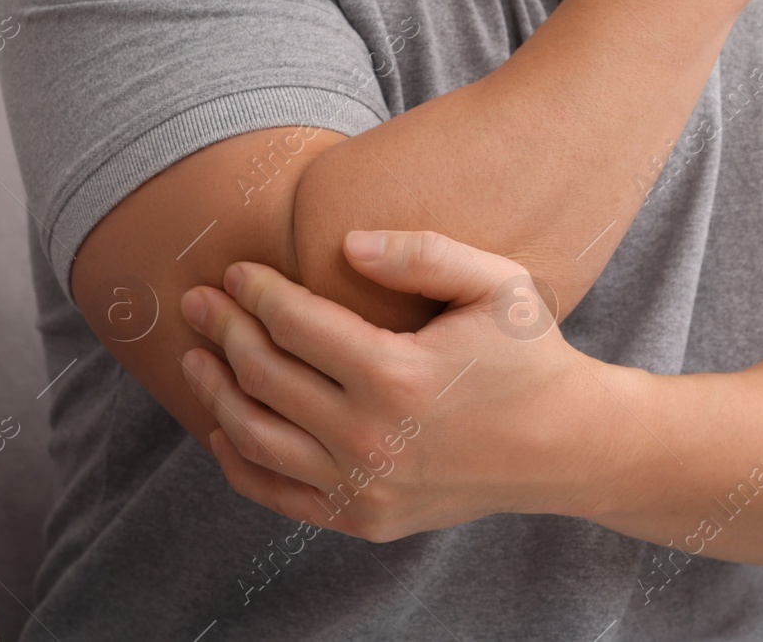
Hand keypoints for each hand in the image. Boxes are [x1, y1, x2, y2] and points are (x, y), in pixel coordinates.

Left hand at [177, 230, 615, 541]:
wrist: (566, 446)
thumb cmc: (532, 356)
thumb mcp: (498, 286)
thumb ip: (424, 254)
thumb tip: (347, 244)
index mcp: (398, 374)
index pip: (295, 324)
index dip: (256, 292)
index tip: (236, 271)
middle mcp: (372, 437)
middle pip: (265, 375)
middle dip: (223, 331)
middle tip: (197, 301)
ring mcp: (365, 486)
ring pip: (256, 436)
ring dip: (215, 392)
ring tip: (196, 358)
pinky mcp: (365, 518)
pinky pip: (277, 493)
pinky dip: (239, 461)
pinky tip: (223, 426)